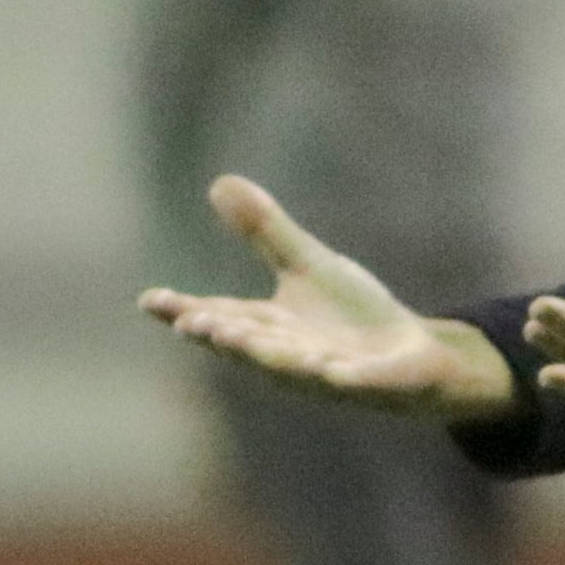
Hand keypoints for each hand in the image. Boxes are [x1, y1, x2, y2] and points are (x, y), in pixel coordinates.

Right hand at [139, 177, 513, 419]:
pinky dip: (338, 375)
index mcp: (268, 327)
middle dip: (220, 334)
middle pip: (246, 344)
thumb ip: (265, 232)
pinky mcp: (368, 381)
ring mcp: (325, 373)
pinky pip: (351, 380)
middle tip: (190, 322)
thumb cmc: (352, 317)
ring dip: (262, 354)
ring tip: (232, 337)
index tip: (149, 301)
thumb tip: (219, 183)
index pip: (218, 316)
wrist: (414, 355)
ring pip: (288, 365)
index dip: (183, 311)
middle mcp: (287, 354)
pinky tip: (329, 368)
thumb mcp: (307, 265)